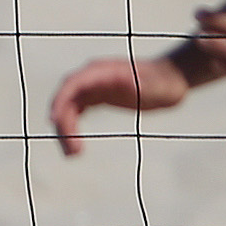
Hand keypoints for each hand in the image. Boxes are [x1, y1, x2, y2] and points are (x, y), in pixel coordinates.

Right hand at [48, 50, 194, 154]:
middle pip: (66, 98)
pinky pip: (76, 111)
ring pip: (68, 107)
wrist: (170, 79)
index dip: (61, 100)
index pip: (73, 84)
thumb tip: (128, 81)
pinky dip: (72, 127)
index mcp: (102, 71)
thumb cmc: (165, 82)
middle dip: (63, 123)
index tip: (55, 121)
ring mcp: (93, 87)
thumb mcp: (156, 85)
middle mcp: (92, 77)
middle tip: (71, 152)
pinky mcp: (97, 97)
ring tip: (72, 154)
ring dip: (65, 129)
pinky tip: (74, 145)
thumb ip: (141, 83)